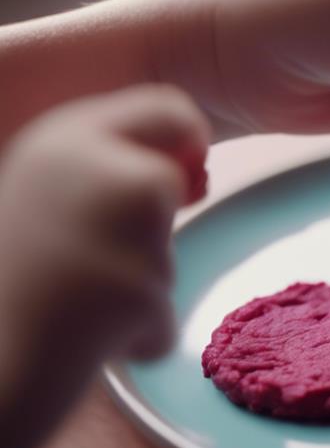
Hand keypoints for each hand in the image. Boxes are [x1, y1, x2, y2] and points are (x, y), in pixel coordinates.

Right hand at [0, 85, 209, 447]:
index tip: (183, 176)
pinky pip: (161, 317)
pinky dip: (136, 336)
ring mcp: (122, 230)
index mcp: (63, 137)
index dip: (187, 141)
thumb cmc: (10, 281)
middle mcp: (98, 170)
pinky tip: (81, 340)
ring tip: (67, 301)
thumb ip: (104, 170)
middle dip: (144, 228)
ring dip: (133, 289)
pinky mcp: (140, 293)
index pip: (167, 107)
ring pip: (164, 258)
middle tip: (89, 261)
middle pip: (167, 183)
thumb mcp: (43, 193)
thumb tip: (193, 176)